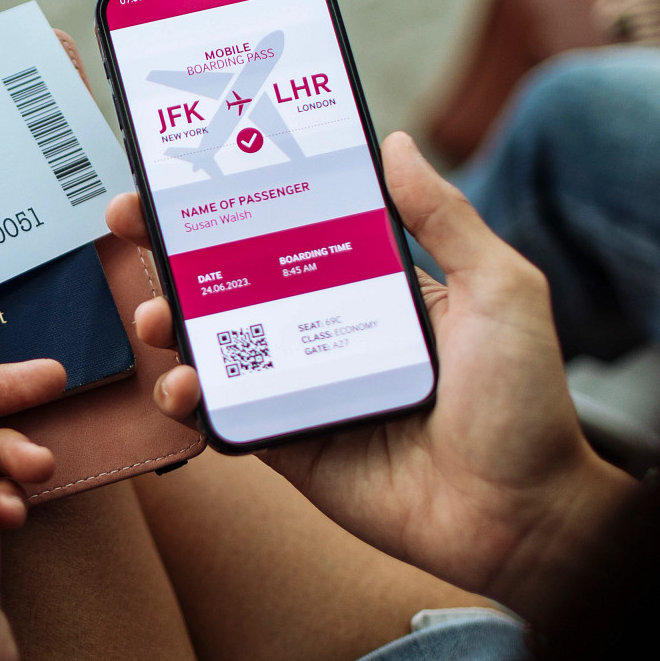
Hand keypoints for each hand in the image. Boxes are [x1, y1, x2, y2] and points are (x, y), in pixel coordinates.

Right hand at [108, 132, 632, 613]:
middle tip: (132, 223)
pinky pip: (225, 415)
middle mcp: (327, 330)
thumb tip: (395, 144)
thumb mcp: (499, 290)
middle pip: (232, 279)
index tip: (188, 169)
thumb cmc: (527, 404)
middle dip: (173, 249)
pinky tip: (182, 387)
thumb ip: (445, 219)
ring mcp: (302, 387)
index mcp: (371, 284)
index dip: (236, 198)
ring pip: (216, 345)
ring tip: (157, 318)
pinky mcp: (288, 444)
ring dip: (170, 323)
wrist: (522, 516)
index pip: (289, 226)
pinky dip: (191, 399)